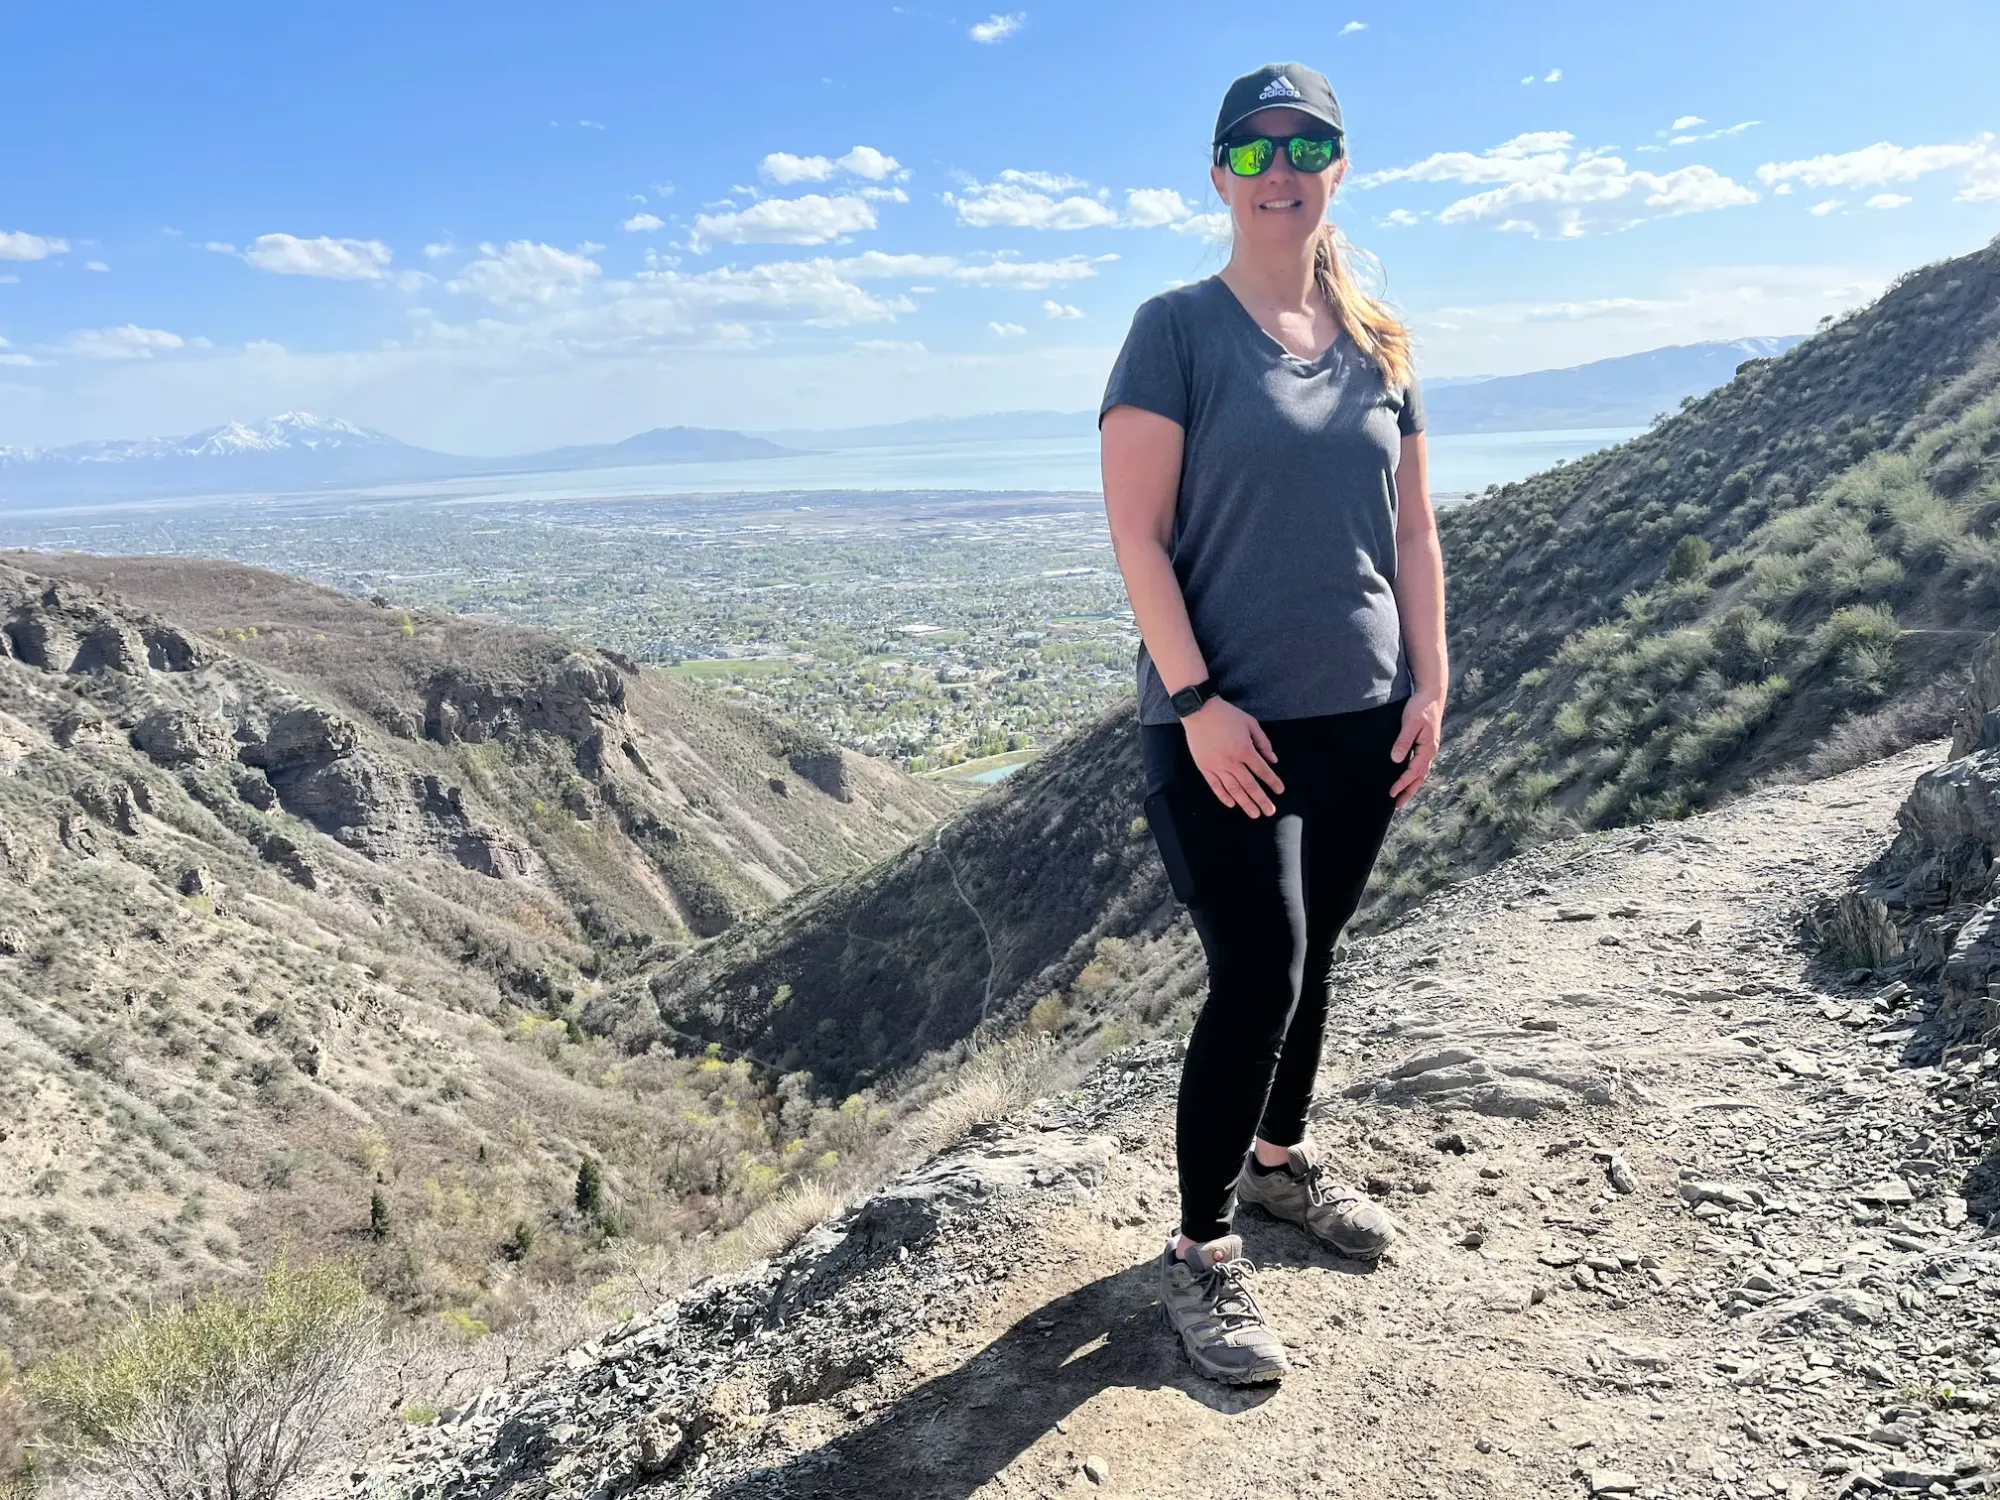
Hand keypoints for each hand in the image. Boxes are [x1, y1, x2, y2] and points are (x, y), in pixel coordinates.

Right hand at [1183, 697, 1283, 816]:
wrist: (1199, 711)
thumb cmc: (1226, 715)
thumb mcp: (1250, 723)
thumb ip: (1263, 742)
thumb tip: (1273, 760)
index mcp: (1244, 749)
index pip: (1262, 770)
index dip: (1272, 782)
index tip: (1280, 791)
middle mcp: (1231, 761)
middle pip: (1249, 785)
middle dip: (1261, 800)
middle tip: (1270, 811)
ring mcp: (1216, 766)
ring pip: (1233, 789)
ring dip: (1245, 803)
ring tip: (1254, 814)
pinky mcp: (1204, 767)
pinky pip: (1215, 786)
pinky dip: (1224, 796)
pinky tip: (1232, 804)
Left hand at [1389, 687, 1443, 807]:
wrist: (1431, 695)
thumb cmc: (1420, 707)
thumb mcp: (1410, 723)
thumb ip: (1403, 741)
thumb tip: (1396, 760)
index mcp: (1428, 748)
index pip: (1414, 771)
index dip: (1402, 783)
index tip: (1391, 793)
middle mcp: (1430, 751)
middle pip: (1419, 777)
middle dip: (1408, 791)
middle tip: (1397, 805)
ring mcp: (1429, 749)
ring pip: (1421, 773)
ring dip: (1412, 786)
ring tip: (1401, 797)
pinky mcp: (1425, 745)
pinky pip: (1420, 765)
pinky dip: (1414, 775)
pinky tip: (1407, 778)